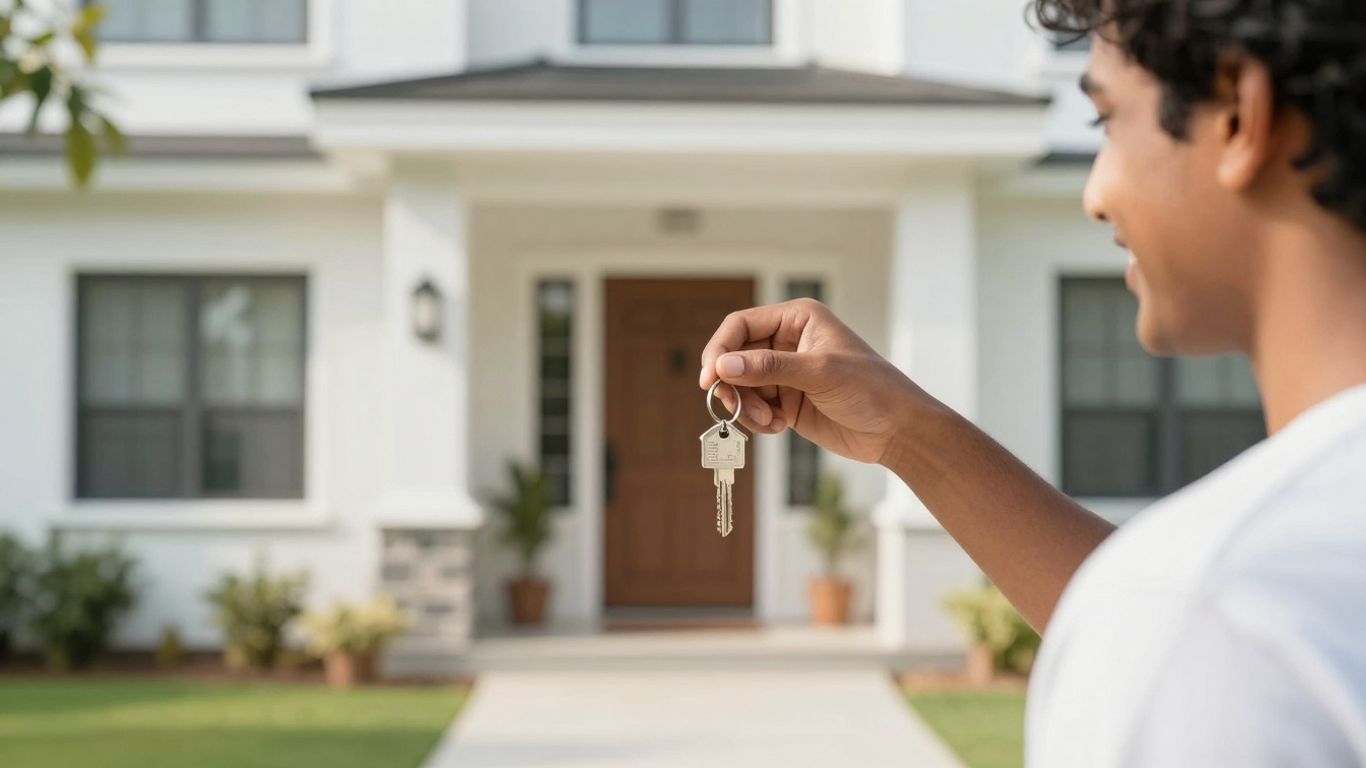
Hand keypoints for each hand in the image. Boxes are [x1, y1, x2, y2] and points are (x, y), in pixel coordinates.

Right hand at [698, 299, 927, 464]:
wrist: (896, 430)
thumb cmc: (871, 389)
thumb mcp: (820, 373)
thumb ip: (770, 368)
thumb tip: (723, 365)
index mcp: (797, 319)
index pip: (741, 325)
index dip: (720, 350)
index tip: (711, 379)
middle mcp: (786, 342)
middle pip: (734, 357)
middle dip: (733, 385)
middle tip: (735, 409)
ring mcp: (784, 373)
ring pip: (740, 385)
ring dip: (746, 406)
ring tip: (769, 422)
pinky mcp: (785, 401)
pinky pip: (753, 407)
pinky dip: (757, 420)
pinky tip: (779, 426)